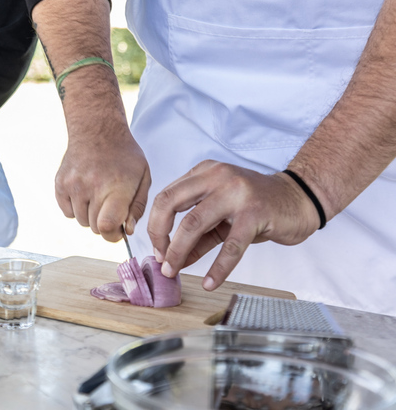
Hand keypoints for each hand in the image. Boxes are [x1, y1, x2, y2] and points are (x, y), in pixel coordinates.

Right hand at [56, 127, 150, 241]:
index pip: (106, 226)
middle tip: (110, 207)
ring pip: (81, 221)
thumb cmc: (124, 154)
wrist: (97, 130)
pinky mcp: (60, 184)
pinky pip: (68, 212)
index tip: (118, 229)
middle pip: (94, 228)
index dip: (113, 235)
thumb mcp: (143, 177)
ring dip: (91, 215)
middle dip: (105, 223)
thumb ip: (138, 207)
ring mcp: (73, 185)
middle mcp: (92, 187)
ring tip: (98, 196)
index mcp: (116, 187)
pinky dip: (76, 208)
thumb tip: (127, 230)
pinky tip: (85, 192)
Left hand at [147, 160, 320, 290]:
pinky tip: (209, 282)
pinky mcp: (255, 213)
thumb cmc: (256, 207)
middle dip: (160, 235)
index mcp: (204, 172)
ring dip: (179, 252)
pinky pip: (230, 245)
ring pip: (194, 223)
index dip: (155, 224)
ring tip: (174, 271)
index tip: (157, 249)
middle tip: (161, 261)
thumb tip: (171, 259)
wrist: (299, 199)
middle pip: (171, 203)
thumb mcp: (221, 216)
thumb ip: (197, 235)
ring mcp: (236, 193)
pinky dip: (218, 268)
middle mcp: (217, 177)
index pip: (166, 196)